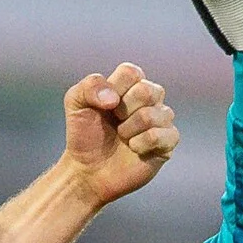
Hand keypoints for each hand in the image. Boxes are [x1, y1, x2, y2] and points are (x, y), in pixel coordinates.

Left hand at [61, 63, 177, 206]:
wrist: (87, 169)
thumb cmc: (84, 134)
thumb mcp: (75, 103)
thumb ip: (89, 87)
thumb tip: (113, 99)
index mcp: (130, 85)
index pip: (131, 72)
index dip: (114, 89)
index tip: (102, 106)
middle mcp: (150, 99)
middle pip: (147, 91)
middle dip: (123, 110)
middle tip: (115, 122)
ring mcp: (161, 120)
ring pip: (154, 114)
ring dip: (129, 129)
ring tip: (122, 137)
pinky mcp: (167, 142)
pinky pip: (160, 135)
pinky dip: (140, 143)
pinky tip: (133, 149)